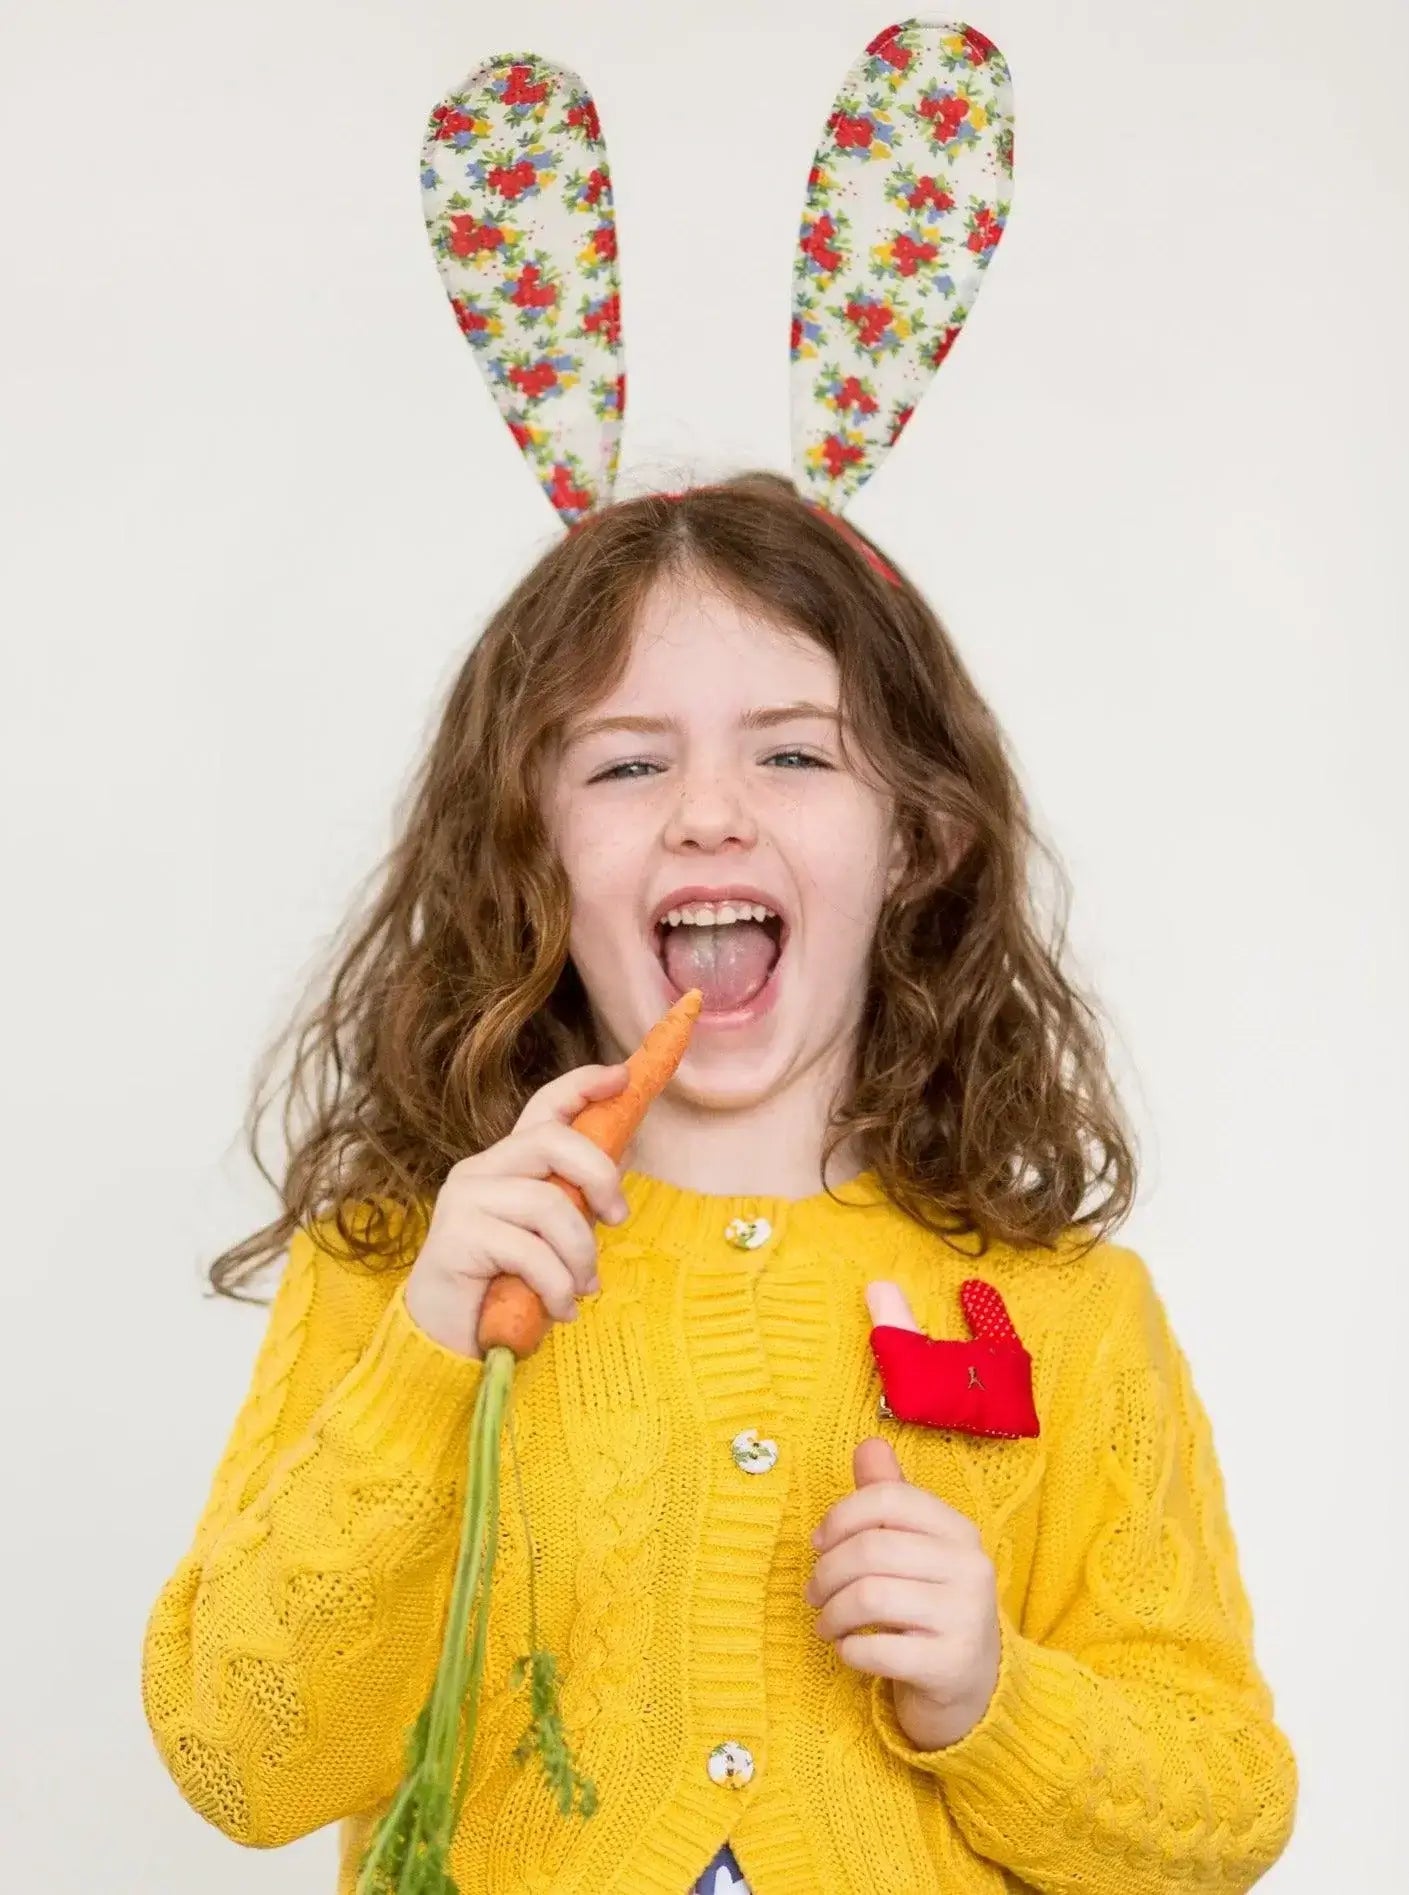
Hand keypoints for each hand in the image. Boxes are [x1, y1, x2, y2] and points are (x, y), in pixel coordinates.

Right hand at [404, 1063, 631, 1358]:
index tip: (623, 1076)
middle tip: (618, 1218)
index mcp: (506, 1164)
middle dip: (599, 1175)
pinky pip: (529, 1252)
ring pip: (547, 1204)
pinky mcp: (456, 1237)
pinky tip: (561, 1310)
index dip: (583, 1085)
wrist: (446, 1342)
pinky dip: (558, 1286)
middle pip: (551, 1140)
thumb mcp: (551, 1236)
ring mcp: (464, 1200)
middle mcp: (480, 1170)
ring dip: (580, 1254)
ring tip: (583, 1288)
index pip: (544, 1107)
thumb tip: (624, 1151)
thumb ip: (576, 1196)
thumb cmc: (504, 1286)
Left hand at [803, 1281, 1001, 1750]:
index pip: (889, 1500)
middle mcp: (969, 1568)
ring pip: (869, 1597)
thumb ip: (890, 1499)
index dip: (841, 1517)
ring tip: (826, 1623)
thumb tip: (868, 1445)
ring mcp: (964, 1618)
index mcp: (958, 1530)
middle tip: (814, 1593)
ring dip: (832, 1613)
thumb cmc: (932, 1606)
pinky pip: (879, 1650)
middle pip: (871, 1550)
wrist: (974, 1689)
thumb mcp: (917, 1549)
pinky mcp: (950, 1666)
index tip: (818, 1543)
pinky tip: (849, 1651)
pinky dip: (849, 1650)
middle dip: (827, 1573)